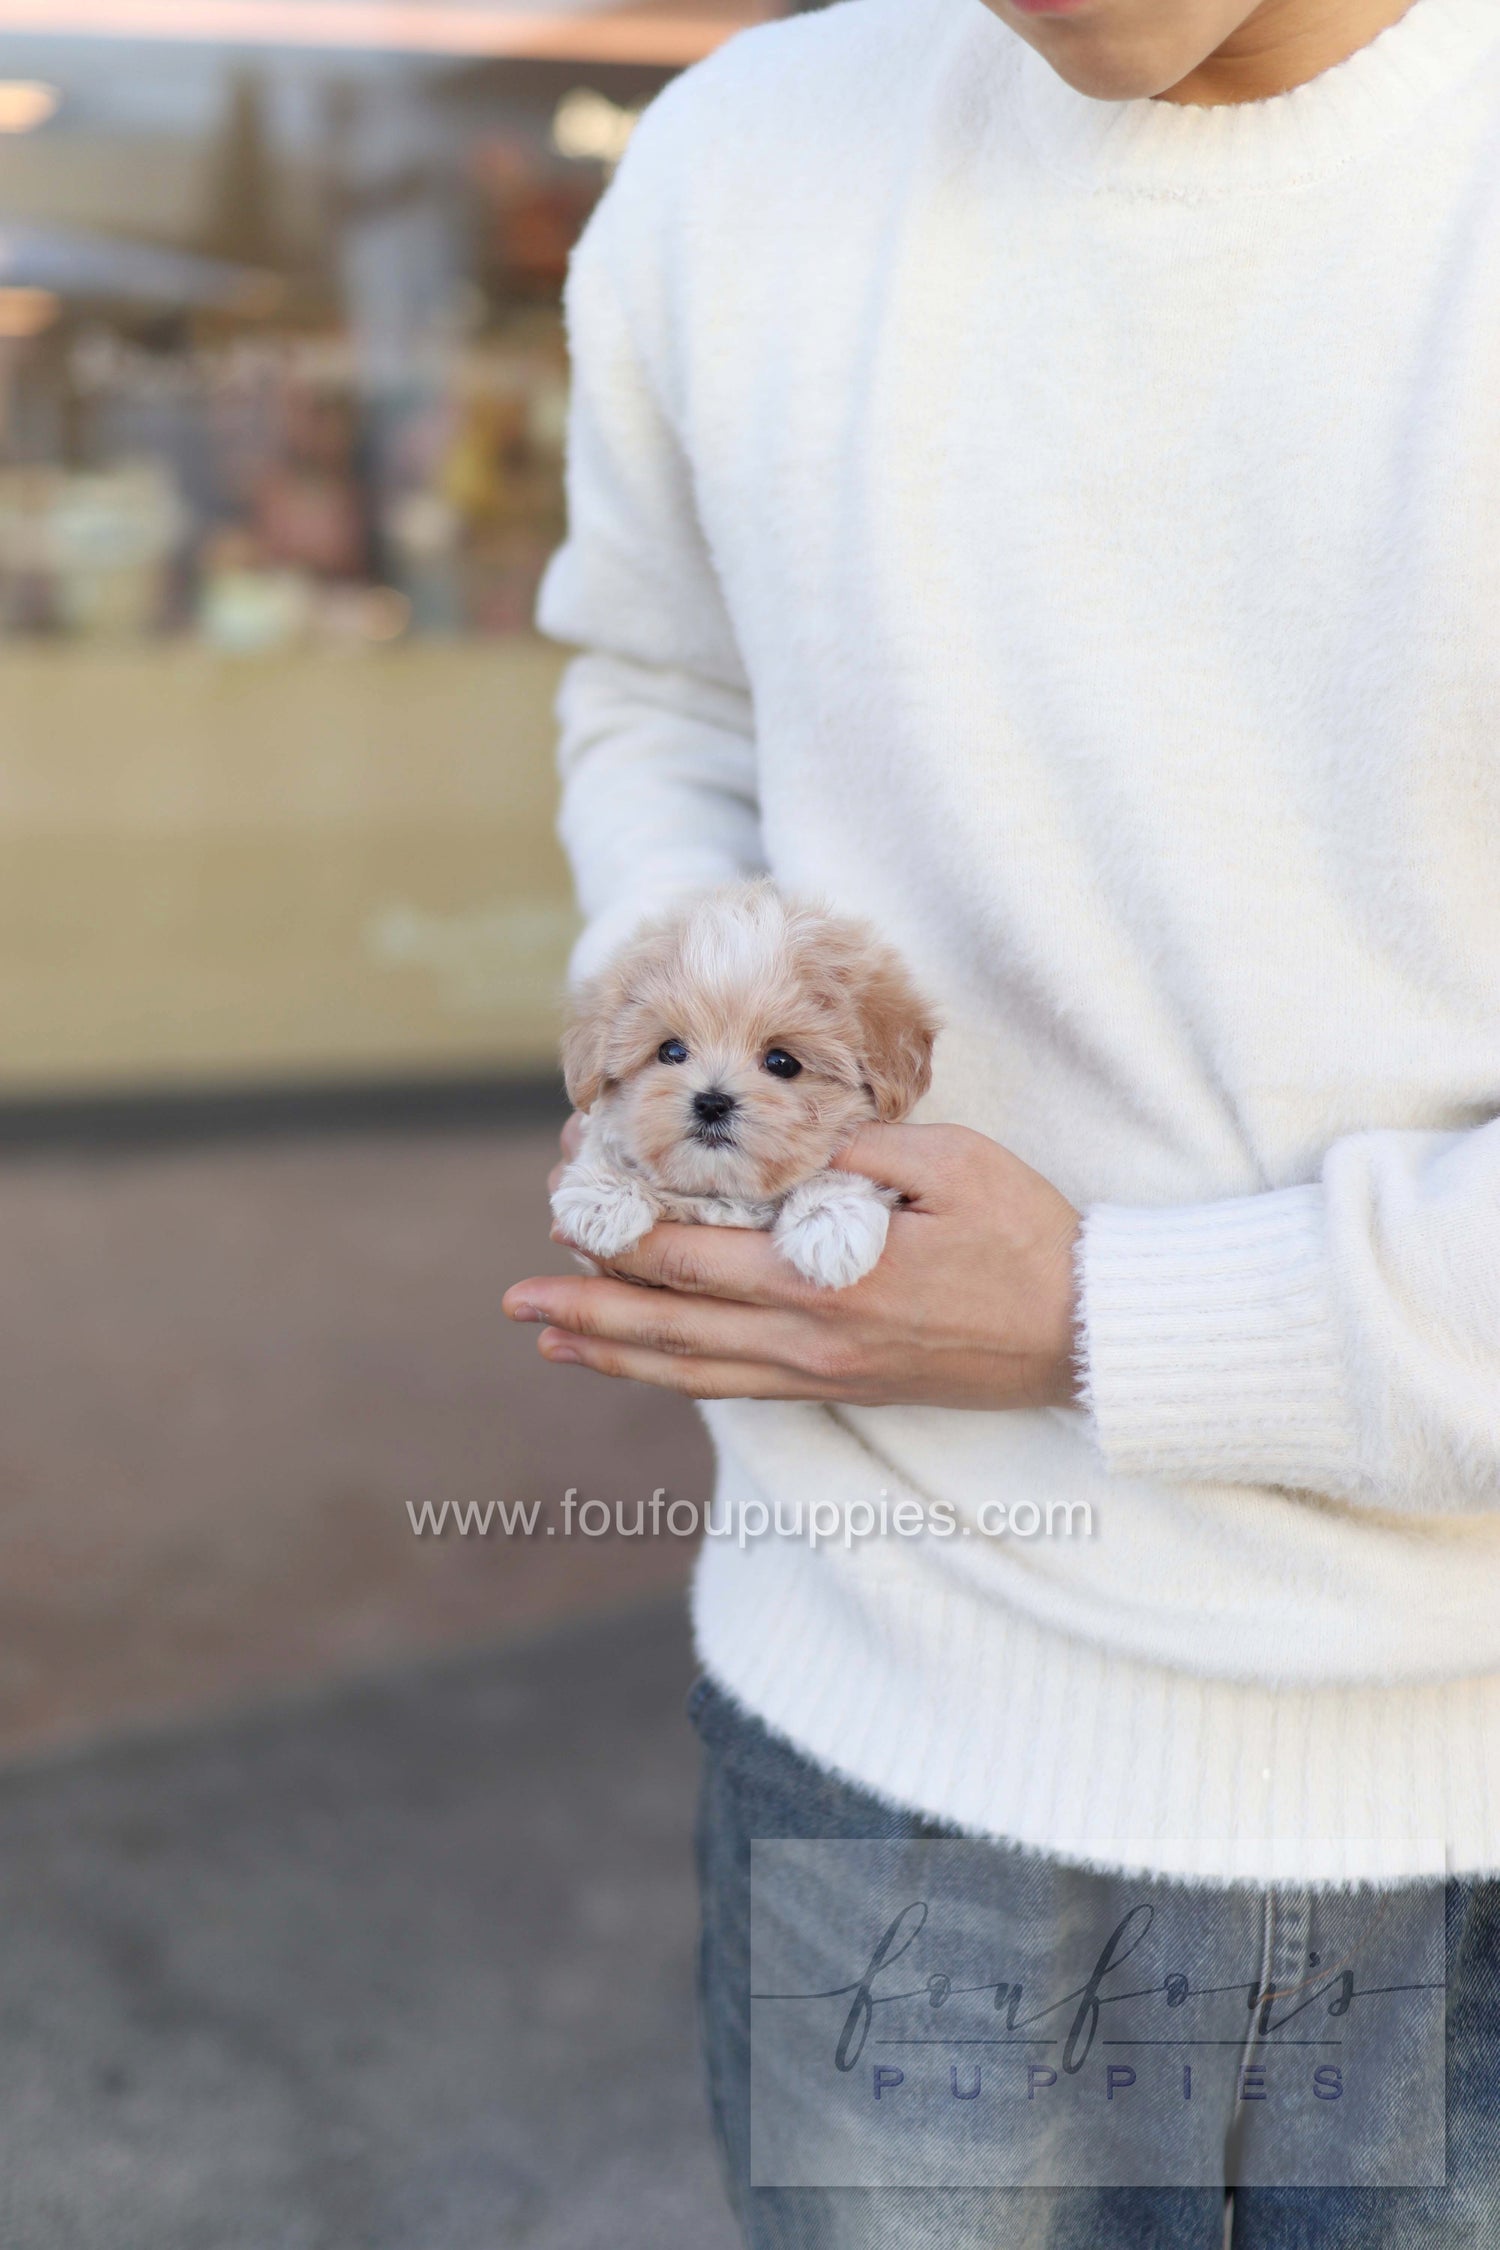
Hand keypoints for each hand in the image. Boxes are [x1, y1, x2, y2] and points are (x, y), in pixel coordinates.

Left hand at [507, 1119, 1081, 1409]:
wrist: (1091, 1334)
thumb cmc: (1029, 1238)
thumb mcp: (950, 1163)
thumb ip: (857, 1153)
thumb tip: (782, 1148)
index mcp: (828, 1281)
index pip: (694, 1261)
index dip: (620, 1238)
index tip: (564, 1210)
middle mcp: (811, 1341)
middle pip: (672, 1330)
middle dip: (587, 1308)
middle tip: (516, 1296)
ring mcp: (825, 1372)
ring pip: (695, 1372)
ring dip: (616, 1356)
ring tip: (552, 1340)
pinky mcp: (845, 1386)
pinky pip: (740, 1386)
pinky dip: (678, 1376)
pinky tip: (649, 1365)